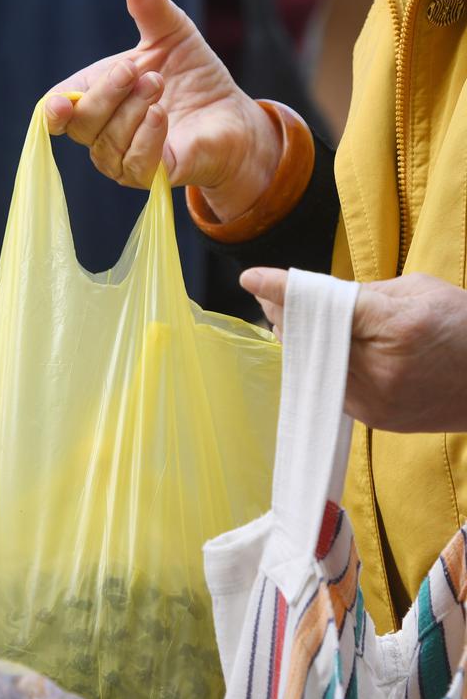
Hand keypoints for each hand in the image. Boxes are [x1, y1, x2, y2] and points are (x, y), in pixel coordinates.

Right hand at [44, 0, 281, 219]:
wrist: (232, 114)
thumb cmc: (193, 77)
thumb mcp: (172, 35)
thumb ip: (150, 9)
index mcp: (95, 100)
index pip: (58, 111)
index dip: (54, 110)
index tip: (63, 102)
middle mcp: (102, 135)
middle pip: (82, 123)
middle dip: (107, 94)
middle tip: (138, 70)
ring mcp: (122, 160)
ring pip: (108, 143)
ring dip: (132, 110)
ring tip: (160, 84)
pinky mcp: (151, 176)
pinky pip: (135, 164)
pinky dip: (145, 137)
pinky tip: (160, 115)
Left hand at [241, 268, 466, 432]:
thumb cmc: (464, 326)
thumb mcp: (418, 291)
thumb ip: (361, 295)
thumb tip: (312, 296)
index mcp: (397, 327)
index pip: (325, 306)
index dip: (282, 290)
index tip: (252, 279)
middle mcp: (381, 370)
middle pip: (310, 338)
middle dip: (286, 314)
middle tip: (270, 296)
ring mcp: (375, 401)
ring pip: (313, 366)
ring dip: (299, 341)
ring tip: (289, 317)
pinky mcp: (373, 420)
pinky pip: (329, 385)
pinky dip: (318, 364)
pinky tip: (315, 347)